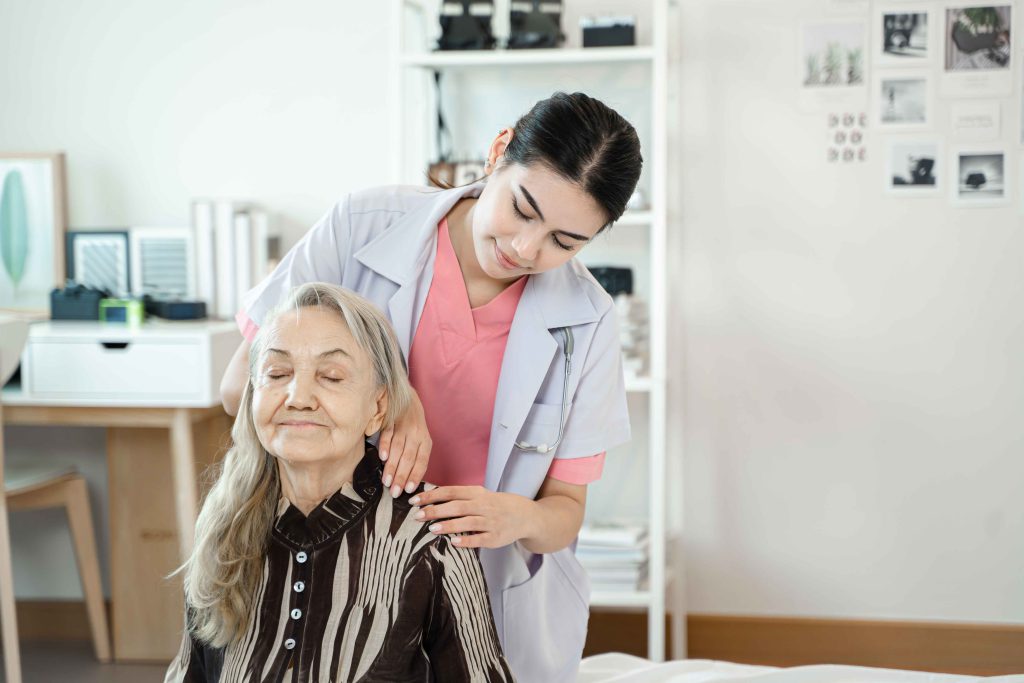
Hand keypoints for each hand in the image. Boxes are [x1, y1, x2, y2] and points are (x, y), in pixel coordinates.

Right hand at [378, 390, 431, 497]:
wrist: (407, 397)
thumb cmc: (414, 426)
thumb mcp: (420, 439)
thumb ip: (416, 456)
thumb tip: (408, 481)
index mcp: (425, 441)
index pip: (422, 461)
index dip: (415, 475)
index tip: (408, 490)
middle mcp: (416, 434)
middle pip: (409, 458)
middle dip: (401, 477)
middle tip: (394, 493)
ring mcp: (404, 426)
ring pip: (398, 449)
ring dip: (392, 466)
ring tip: (386, 482)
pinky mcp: (391, 420)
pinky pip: (388, 434)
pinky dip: (385, 446)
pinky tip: (382, 458)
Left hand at [409, 485, 530, 548]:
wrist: (525, 516)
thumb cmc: (496, 505)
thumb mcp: (480, 495)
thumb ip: (459, 497)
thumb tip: (429, 499)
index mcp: (477, 493)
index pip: (450, 491)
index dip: (432, 495)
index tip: (415, 500)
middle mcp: (484, 505)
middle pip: (457, 506)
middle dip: (436, 510)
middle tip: (417, 516)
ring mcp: (491, 522)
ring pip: (468, 522)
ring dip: (449, 525)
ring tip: (432, 528)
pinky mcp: (495, 538)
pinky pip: (479, 539)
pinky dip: (466, 540)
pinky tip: (453, 542)